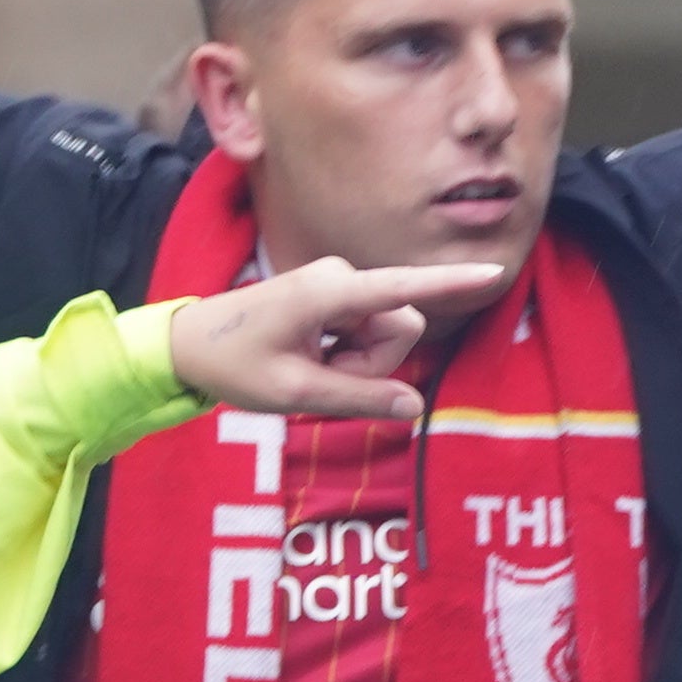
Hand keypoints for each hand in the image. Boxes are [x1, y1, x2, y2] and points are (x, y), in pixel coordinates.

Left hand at [165, 258, 490, 420]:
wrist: (190, 343)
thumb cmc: (234, 364)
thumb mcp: (293, 393)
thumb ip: (357, 400)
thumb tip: (413, 409)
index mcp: (329, 293)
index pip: (403, 289)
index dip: (450, 283)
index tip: (492, 272)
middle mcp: (341, 278)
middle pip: (399, 330)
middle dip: (371, 364)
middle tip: (317, 377)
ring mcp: (339, 286)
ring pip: (384, 336)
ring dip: (355, 364)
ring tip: (307, 368)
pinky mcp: (336, 297)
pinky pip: (365, 333)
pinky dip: (344, 357)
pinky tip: (307, 358)